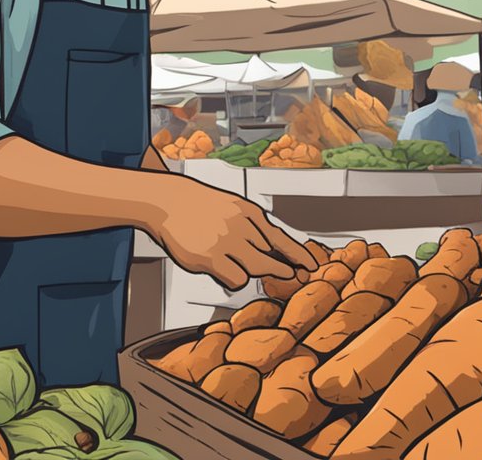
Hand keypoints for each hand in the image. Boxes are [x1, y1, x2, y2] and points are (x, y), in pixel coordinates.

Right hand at [149, 181, 317, 289]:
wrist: (168, 201)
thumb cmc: (200, 208)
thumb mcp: (233, 209)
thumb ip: (253, 228)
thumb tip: (274, 253)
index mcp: (249, 212)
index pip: (280, 237)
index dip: (298, 254)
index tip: (312, 266)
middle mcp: (241, 226)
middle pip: (272, 256)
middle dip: (281, 269)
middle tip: (286, 275)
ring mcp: (227, 242)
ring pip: (256, 269)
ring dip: (251, 271)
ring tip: (233, 261)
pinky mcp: (211, 258)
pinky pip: (236, 280)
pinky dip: (233, 280)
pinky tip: (222, 270)